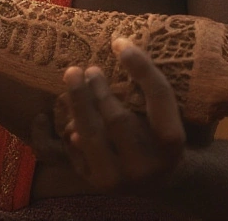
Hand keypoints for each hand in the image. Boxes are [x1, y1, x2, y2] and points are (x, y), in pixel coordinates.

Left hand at [56, 39, 185, 191]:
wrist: (160, 182)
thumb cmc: (161, 137)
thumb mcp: (168, 116)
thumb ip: (150, 89)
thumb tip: (117, 47)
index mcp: (173, 142)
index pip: (159, 97)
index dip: (141, 67)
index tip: (119, 42)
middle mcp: (147, 164)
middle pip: (118, 120)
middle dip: (98, 90)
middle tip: (88, 68)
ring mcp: (120, 179)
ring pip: (91, 136)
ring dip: (78, 103)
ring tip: (73, 78)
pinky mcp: (96, 185)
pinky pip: (73, 153)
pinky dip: (63, 131)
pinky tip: (54, 116)